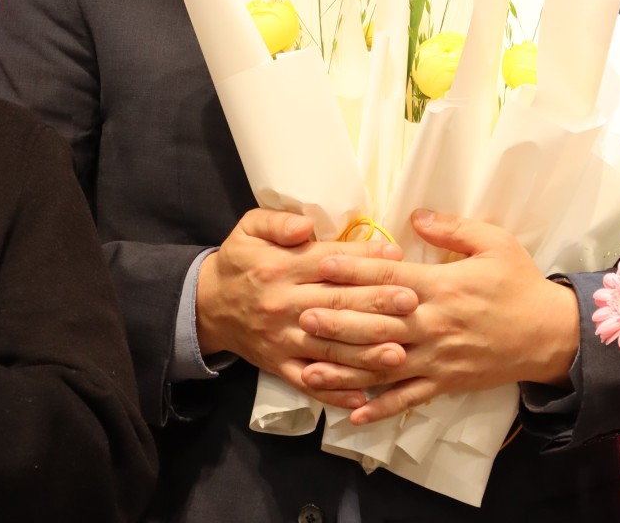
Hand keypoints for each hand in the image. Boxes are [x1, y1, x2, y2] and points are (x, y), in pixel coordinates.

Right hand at [195, 208, 418, 407]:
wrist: (208, 306)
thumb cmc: (240, 261)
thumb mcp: (250, 228)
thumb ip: (279, 221)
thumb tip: (307, 225)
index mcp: (280, 268)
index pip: (329, 263)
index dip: (363, 260)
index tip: (396, 257)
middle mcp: (283, 306)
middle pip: (335, 306)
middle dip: (376, 305)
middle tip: (411, 303)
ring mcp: (282, 340)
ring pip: (328, 349)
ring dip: (364, 353)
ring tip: (399, 352)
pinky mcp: (279, 366)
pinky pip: (308, 383)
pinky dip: (334, 392)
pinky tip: (363, 397)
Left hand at [298, 209, 579, 422]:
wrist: (550, 334)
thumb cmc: (520, 282)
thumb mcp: (494, 242)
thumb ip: (453, 228)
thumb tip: (415, 215)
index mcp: (442, 287)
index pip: (390, 279)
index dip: (355, 271)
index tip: (323, 264)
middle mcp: (434, 324)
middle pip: (377, 323)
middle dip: (338, 320)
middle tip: (300, 315)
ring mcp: (438, 358)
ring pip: (384, 364)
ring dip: (345, 367)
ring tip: (308, 367)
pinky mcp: (445, 383)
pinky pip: (408, 399)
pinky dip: (380, 408)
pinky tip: (352, 414)